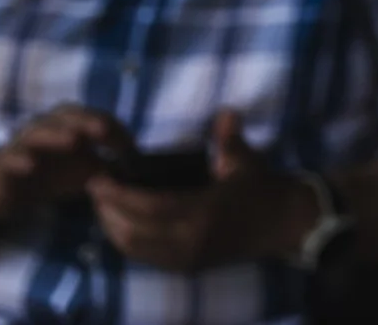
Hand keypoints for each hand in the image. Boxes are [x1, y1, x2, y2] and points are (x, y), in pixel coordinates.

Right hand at [0, 105, 125, 220]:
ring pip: (37, 132)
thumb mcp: (83, 172)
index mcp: (68, 125)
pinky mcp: (2, 165)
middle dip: (87, 120)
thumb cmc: (47, 173)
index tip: (131, 148)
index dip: (113, 129)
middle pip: (66, 116)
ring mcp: (22, 143)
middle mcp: (46, 127)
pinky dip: (19, 160)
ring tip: (73, 141)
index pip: (94, 118)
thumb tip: (139, 172)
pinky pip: (9, 159)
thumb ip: (108, 168)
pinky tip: (30, 166)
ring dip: (56, 135)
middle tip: (104, 130)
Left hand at [87, 110, 312, 271]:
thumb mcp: (246, 161)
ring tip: (102, 204)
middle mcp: (189, 242)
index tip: (98, 178)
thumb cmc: (263, 189)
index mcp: (203, 214)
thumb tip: (226, 111)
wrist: (283, 224)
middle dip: (107, 211)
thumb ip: (230, 138)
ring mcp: (186, 259)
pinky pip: (146, 257)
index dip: (119, 195)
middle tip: (93, 189)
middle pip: (133, 232)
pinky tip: (121, 223)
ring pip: (135, 249)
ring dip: (113, 228)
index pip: (149, 208)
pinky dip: (127, 241)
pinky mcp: (186, 267)